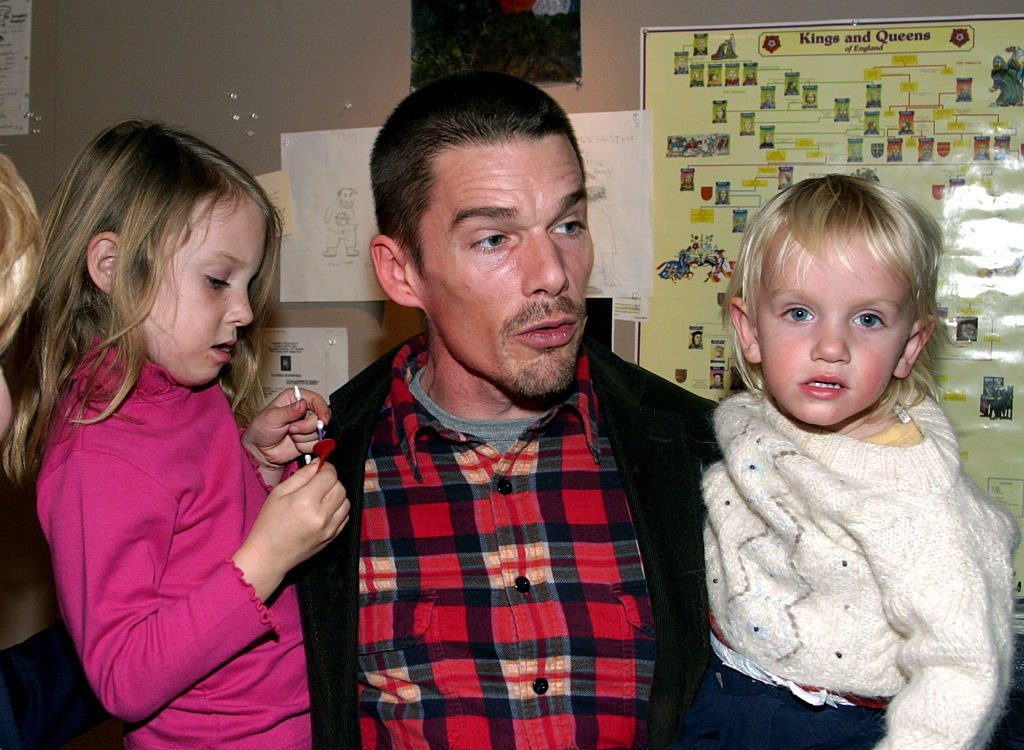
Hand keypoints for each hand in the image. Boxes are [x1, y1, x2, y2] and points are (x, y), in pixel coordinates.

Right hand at [231, 458, 349, 599]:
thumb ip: (301, 475)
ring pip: (346, 501)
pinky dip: (338, 510)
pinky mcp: (332, 537)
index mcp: (306, 501)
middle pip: (340, 487)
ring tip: (320, 498)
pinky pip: (345, 516)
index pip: (330, 475)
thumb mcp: (278, 493)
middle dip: (331, 481)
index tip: (320, 468)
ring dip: (336, 495)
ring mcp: (329, 528)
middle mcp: (321, 515)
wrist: (269, 556)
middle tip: (317, 483)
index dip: (326, 468)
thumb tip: (318, 463)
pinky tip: (323, 511)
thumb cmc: (269, 524)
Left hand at [242, 387, 330, 480]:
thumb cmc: (261, 430)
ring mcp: (308, 425)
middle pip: (321, 418)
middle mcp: (305, 410)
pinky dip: (305, 446)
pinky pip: (317, 444)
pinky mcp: (310, 439)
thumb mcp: (272, 417)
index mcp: (295, 398)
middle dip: (307, 427)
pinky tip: (294, 443)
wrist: (260, 451)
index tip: (322, 421)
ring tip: (290, 435)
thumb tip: (302, 404)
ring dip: (304, 438)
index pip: (317, 400)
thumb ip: (288, 411)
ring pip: (320, 432)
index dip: (322, 410)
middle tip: (291, 429)